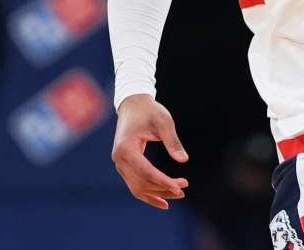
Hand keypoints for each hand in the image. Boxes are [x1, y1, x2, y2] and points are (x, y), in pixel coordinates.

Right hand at [111, 94, 188, 208]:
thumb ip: (172, 141)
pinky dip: (148, 193)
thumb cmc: (149, 111)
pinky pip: (135, 184)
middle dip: (164, 188)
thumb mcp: (164, 123)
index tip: (181, 187)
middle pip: (142, 183)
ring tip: (178, 193)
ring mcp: (119, 163)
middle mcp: (119, 159)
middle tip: (184, 188)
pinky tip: (163, 201)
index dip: (164, 182)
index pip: (146, 172)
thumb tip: (184, 159)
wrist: (133, 104)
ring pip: (137, 187)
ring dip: (158, 193)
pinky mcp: (123, 165)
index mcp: (126, 148)